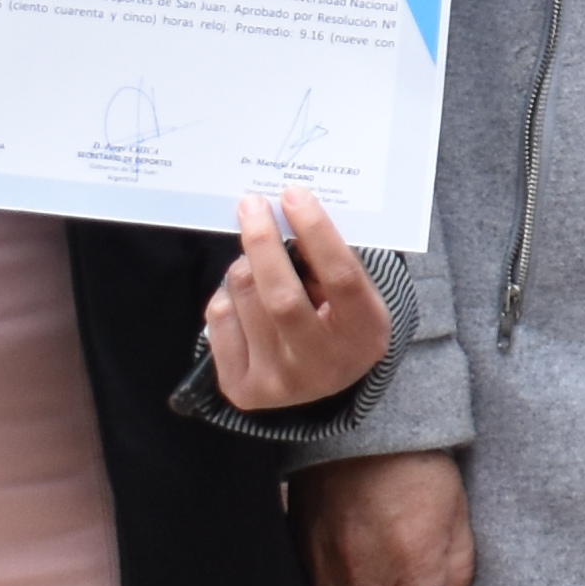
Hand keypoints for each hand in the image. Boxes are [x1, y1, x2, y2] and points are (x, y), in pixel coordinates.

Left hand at [200, 190, 392, 410]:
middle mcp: (323, 366)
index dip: (316, 233)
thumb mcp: (354, 294)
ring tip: (256, 262)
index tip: (293, 196)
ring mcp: (280, 383)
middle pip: (282, 297)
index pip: (341, 278)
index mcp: (364, 335)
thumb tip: (283, 214)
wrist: (321, 379)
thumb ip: (327, 261)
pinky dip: (229, 295)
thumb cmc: (339, 318)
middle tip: (251, 206)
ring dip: (245, 266)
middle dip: (262, 243)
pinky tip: (245, 298)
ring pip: (244, 300)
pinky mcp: (244, 389)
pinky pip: (220, 319)